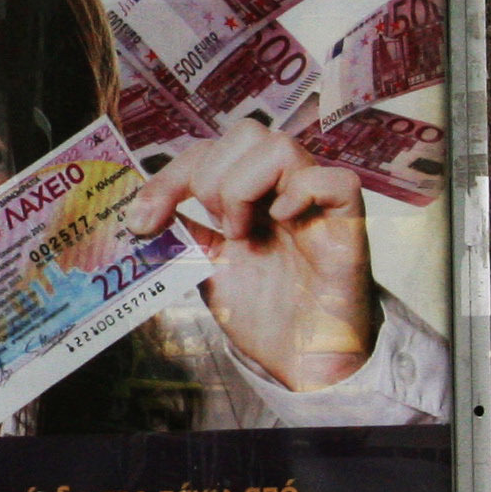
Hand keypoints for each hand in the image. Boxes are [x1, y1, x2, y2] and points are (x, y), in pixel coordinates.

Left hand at [122, 116, 380, 390]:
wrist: (300, 360)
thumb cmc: (264, 313)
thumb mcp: (206, 265)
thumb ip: (184, 232)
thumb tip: (141, 210)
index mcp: (252, 192)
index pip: (209, 149)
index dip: (170, 175)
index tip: (143, 221)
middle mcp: (285, 187)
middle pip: (245, 131)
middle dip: (211, 177)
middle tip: (216, 229)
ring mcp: (317, 202)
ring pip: (281, 145)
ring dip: (244, 187)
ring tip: (242, 233)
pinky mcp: (349, 223)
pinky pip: (334, 179)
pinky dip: (300, 194)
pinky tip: (283, 223)